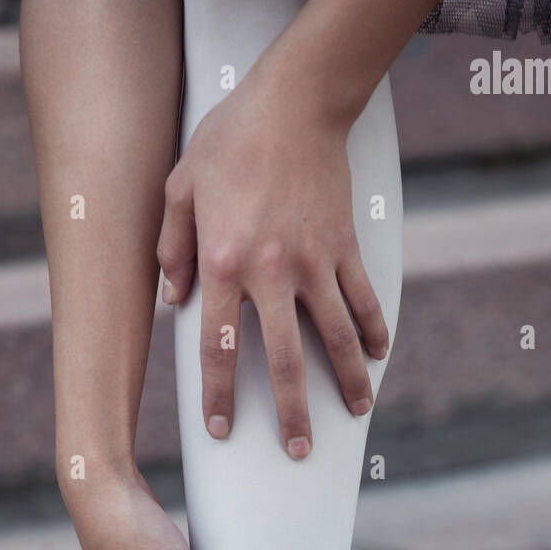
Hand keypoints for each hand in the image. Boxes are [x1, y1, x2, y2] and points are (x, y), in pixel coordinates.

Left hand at [157, 64, 389, 457]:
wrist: (295, 99)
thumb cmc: (229, 140)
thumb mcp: (180, 189)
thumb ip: (171, 249)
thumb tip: (172, 303)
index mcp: (223, 263)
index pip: (219, 347)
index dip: (220, 395)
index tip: (222, 430)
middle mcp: (271, 272)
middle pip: (285, 360)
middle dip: (292, 413)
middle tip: (298, 450)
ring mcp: (314, 261)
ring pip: (336, 336)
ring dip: (348, 381)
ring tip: (356, 413)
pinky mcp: (345, 245)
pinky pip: (363, 298)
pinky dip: (374, 329)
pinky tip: (378, 357)